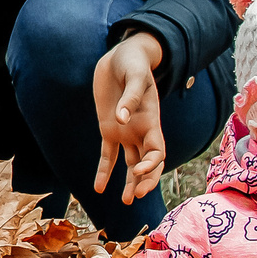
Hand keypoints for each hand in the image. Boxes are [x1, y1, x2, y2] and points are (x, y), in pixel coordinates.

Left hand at [94, 32, 165, 203]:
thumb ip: (130, 97)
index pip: (157, 151)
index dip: (151, 164)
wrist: (122, 55)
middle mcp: (140, 130)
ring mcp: (125, 131)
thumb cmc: (133, 63)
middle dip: (144, 181)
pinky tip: (99, 188)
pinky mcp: (108, 129)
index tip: (138, 169)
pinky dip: (104, 171)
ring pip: (130, 164)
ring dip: (130, 183)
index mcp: (152, 121)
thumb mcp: (135, 76)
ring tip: (126, 201)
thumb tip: (120, 119)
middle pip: (148, 163)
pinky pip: (107, 155)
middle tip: (135, 197)